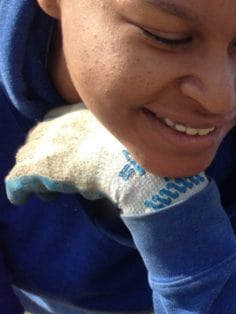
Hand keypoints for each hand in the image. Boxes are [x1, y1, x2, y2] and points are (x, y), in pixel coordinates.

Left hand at [6, 104, 206, 215]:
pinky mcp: (38, 168)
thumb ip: (120, 143)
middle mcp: (60, 124)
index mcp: (81, 114)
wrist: (131, 167)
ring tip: (44, 192)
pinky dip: (18, 190)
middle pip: (39, 138)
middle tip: (52, 175)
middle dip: (42, 156)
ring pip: (28, 159)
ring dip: (33, 175)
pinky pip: (19, 179)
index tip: (65, 154)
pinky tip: (18, 199)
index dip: (58, 140)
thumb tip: (124, 158)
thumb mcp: (130, 140)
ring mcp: (47, 145)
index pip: (57, 122)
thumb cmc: (139, 156)